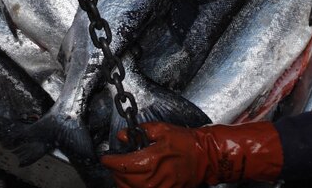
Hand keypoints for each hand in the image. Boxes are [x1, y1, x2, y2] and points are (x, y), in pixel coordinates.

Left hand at [100, 121, 282, 187]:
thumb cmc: (186, 142)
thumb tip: (122, 135)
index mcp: (151, 160)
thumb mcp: (162, 129)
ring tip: (121, 173)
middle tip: (114, 163)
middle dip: (115, 171)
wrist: (206, 156)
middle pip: (124, 180)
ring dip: (123, 182)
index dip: (110, 162)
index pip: (122, 165)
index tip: (105, 158)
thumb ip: (141, 132)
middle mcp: (153, 177)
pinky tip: (133, 182)